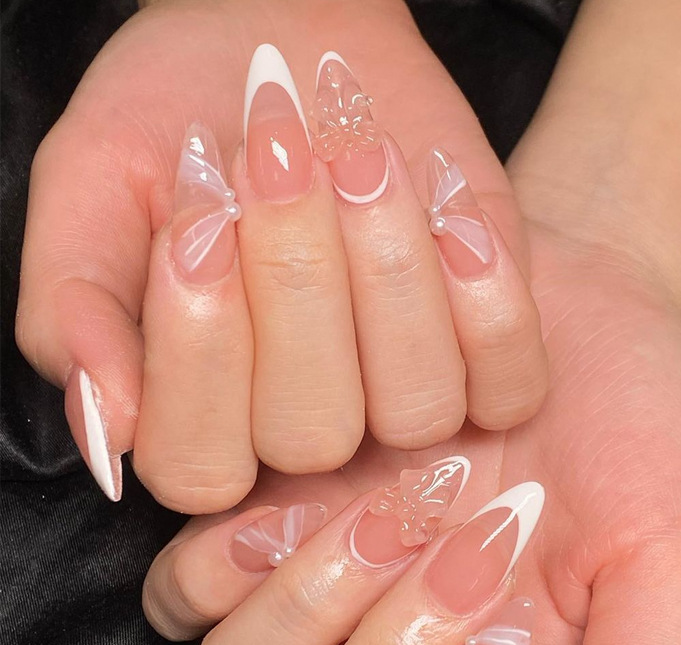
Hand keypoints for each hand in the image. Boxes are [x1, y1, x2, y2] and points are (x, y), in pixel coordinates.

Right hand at [15, 0, 546, 511]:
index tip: (199, 222)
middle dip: (297, 286)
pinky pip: (507, 385)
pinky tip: (452, 216)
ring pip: (415, 412)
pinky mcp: (482, 356)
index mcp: (202, 416)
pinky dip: (489, 305)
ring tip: (359, 160)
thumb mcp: (92, 193)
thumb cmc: (177, 115)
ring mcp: (400, 397)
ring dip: (391, 277)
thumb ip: (76, 312)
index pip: (198, 466)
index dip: (201, 356)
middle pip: (312, 436)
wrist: (286, 47)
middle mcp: (306, 426)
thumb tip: (107, 425)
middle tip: (277, 155)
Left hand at [141, 232, 680, 644]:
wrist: (565, 300)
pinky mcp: (262, 512)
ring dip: (302, 613)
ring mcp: (315, 587)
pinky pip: (185, 588)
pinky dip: (225, 560)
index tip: (505, 639)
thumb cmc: (629, 421)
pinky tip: (308, 494)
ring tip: (392, 513)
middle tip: (467, 552)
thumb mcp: (671, 551)